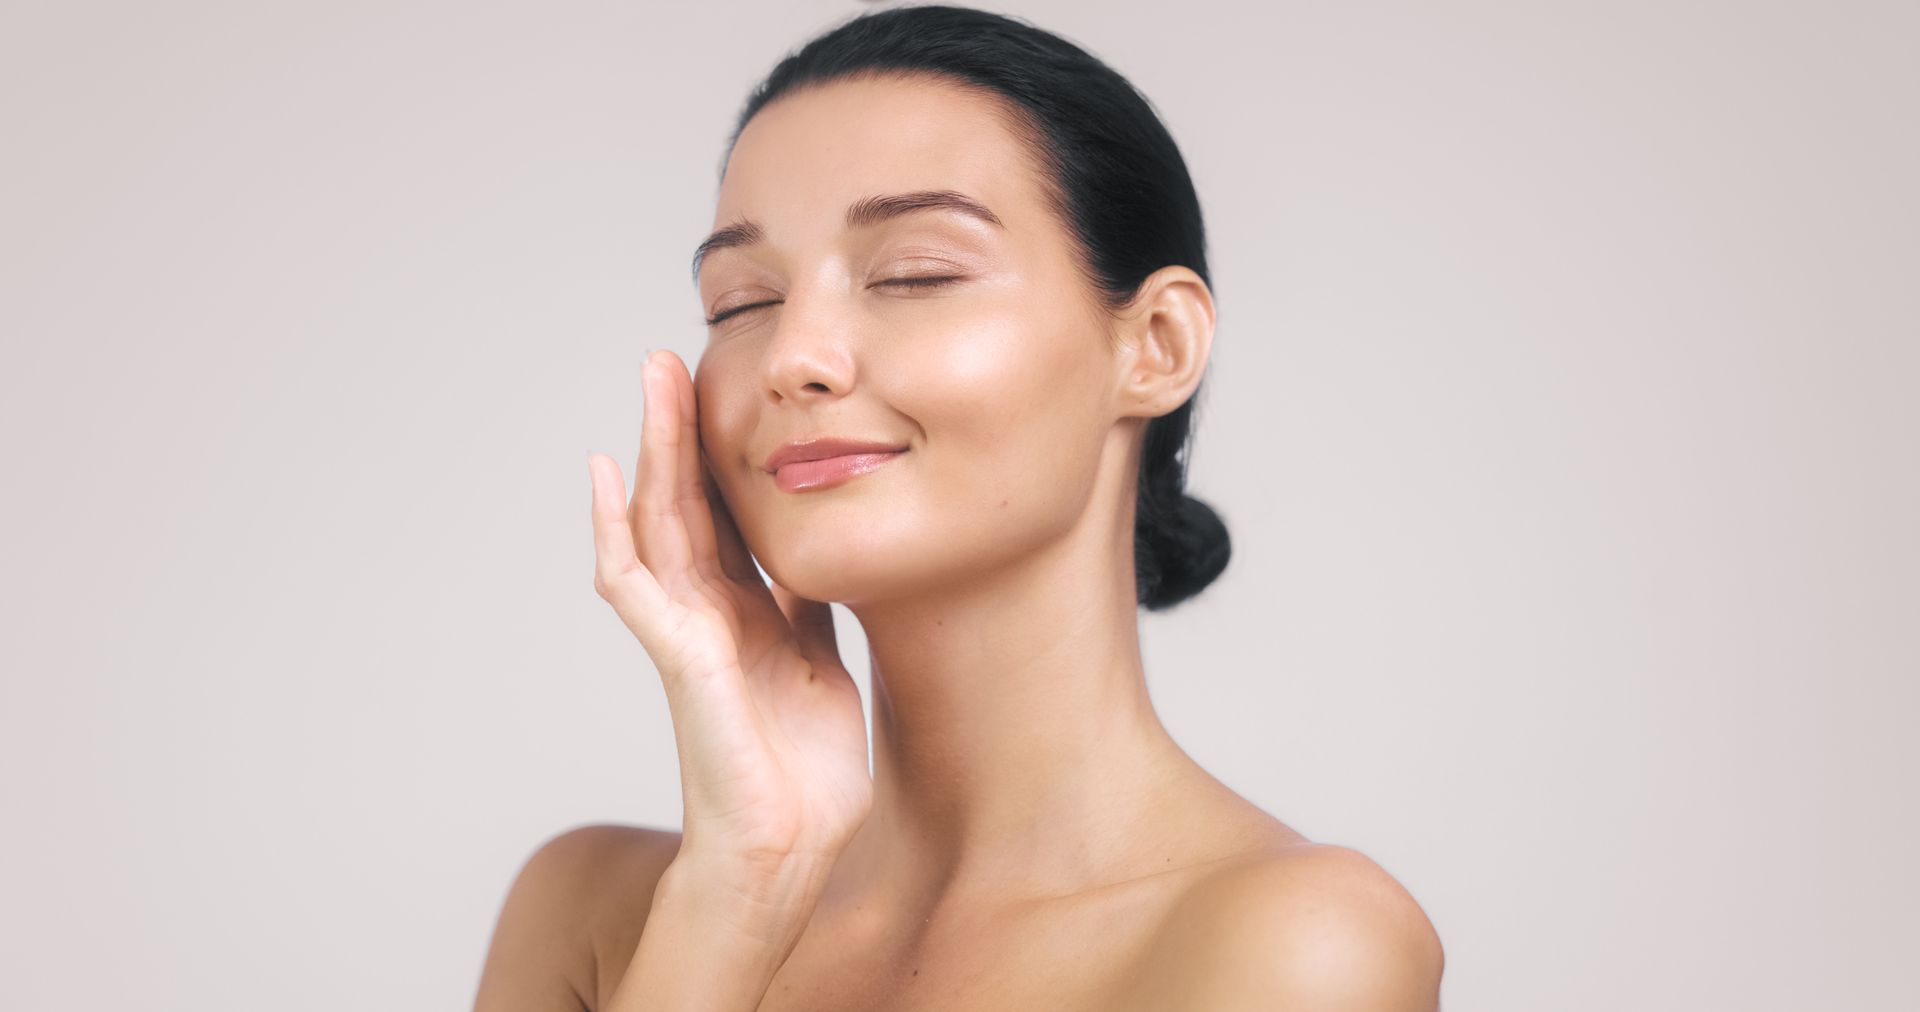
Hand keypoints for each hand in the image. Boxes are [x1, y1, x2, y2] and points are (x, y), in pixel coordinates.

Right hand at [587, 350, 872, 872]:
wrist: (790, 847)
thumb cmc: (802, 769)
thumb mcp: (821, 661)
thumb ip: (808, 606)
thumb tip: (820, 554)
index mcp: (744, 611)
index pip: (724, 513)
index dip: (720, 452)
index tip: (722, 387)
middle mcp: (707, 613)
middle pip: (685, 503)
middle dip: (677, 431)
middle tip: (668, 357)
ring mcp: (686, 633)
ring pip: (658, 525)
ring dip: (651, 453)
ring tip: (648, 384)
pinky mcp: (681, 660)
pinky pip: (636, 585)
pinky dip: (616, 530)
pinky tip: (605, 478)